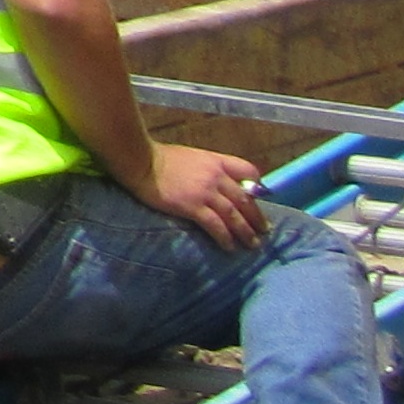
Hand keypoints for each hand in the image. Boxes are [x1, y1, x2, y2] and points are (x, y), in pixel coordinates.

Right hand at [144, 139, 265, 248]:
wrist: (140, 160)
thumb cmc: (160, 157)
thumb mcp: (191, 156)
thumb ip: (208, 168)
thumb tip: (217, 183)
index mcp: (216, 161)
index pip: (248, 170)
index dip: (256, 186)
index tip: (258, 198)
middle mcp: (215, 176)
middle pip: (245, 199)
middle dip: (256, 217)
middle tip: (263, 231)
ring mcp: (205, 192)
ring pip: (234, 215)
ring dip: (246, 232)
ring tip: (252, 244)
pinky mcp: (192, 206)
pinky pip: (215, 225)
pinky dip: (225, 238)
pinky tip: (229, 247)